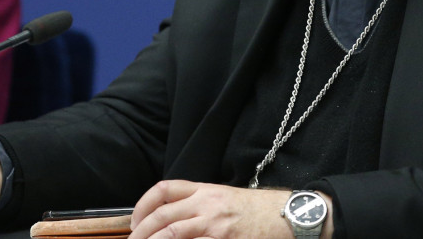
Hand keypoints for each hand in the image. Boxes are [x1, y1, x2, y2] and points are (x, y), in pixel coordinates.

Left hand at [128, 180, 298, 238]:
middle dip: (141, 231)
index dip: (143, 205)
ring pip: (173, 232)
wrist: (288, 215)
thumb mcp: (225, 198)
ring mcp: (216, 224)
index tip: (134, 221)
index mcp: (205, 190)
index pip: (164, 190)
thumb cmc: (258, 210)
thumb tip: (171, 220)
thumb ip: (199, 204)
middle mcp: (207, 204)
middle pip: (163, 214)